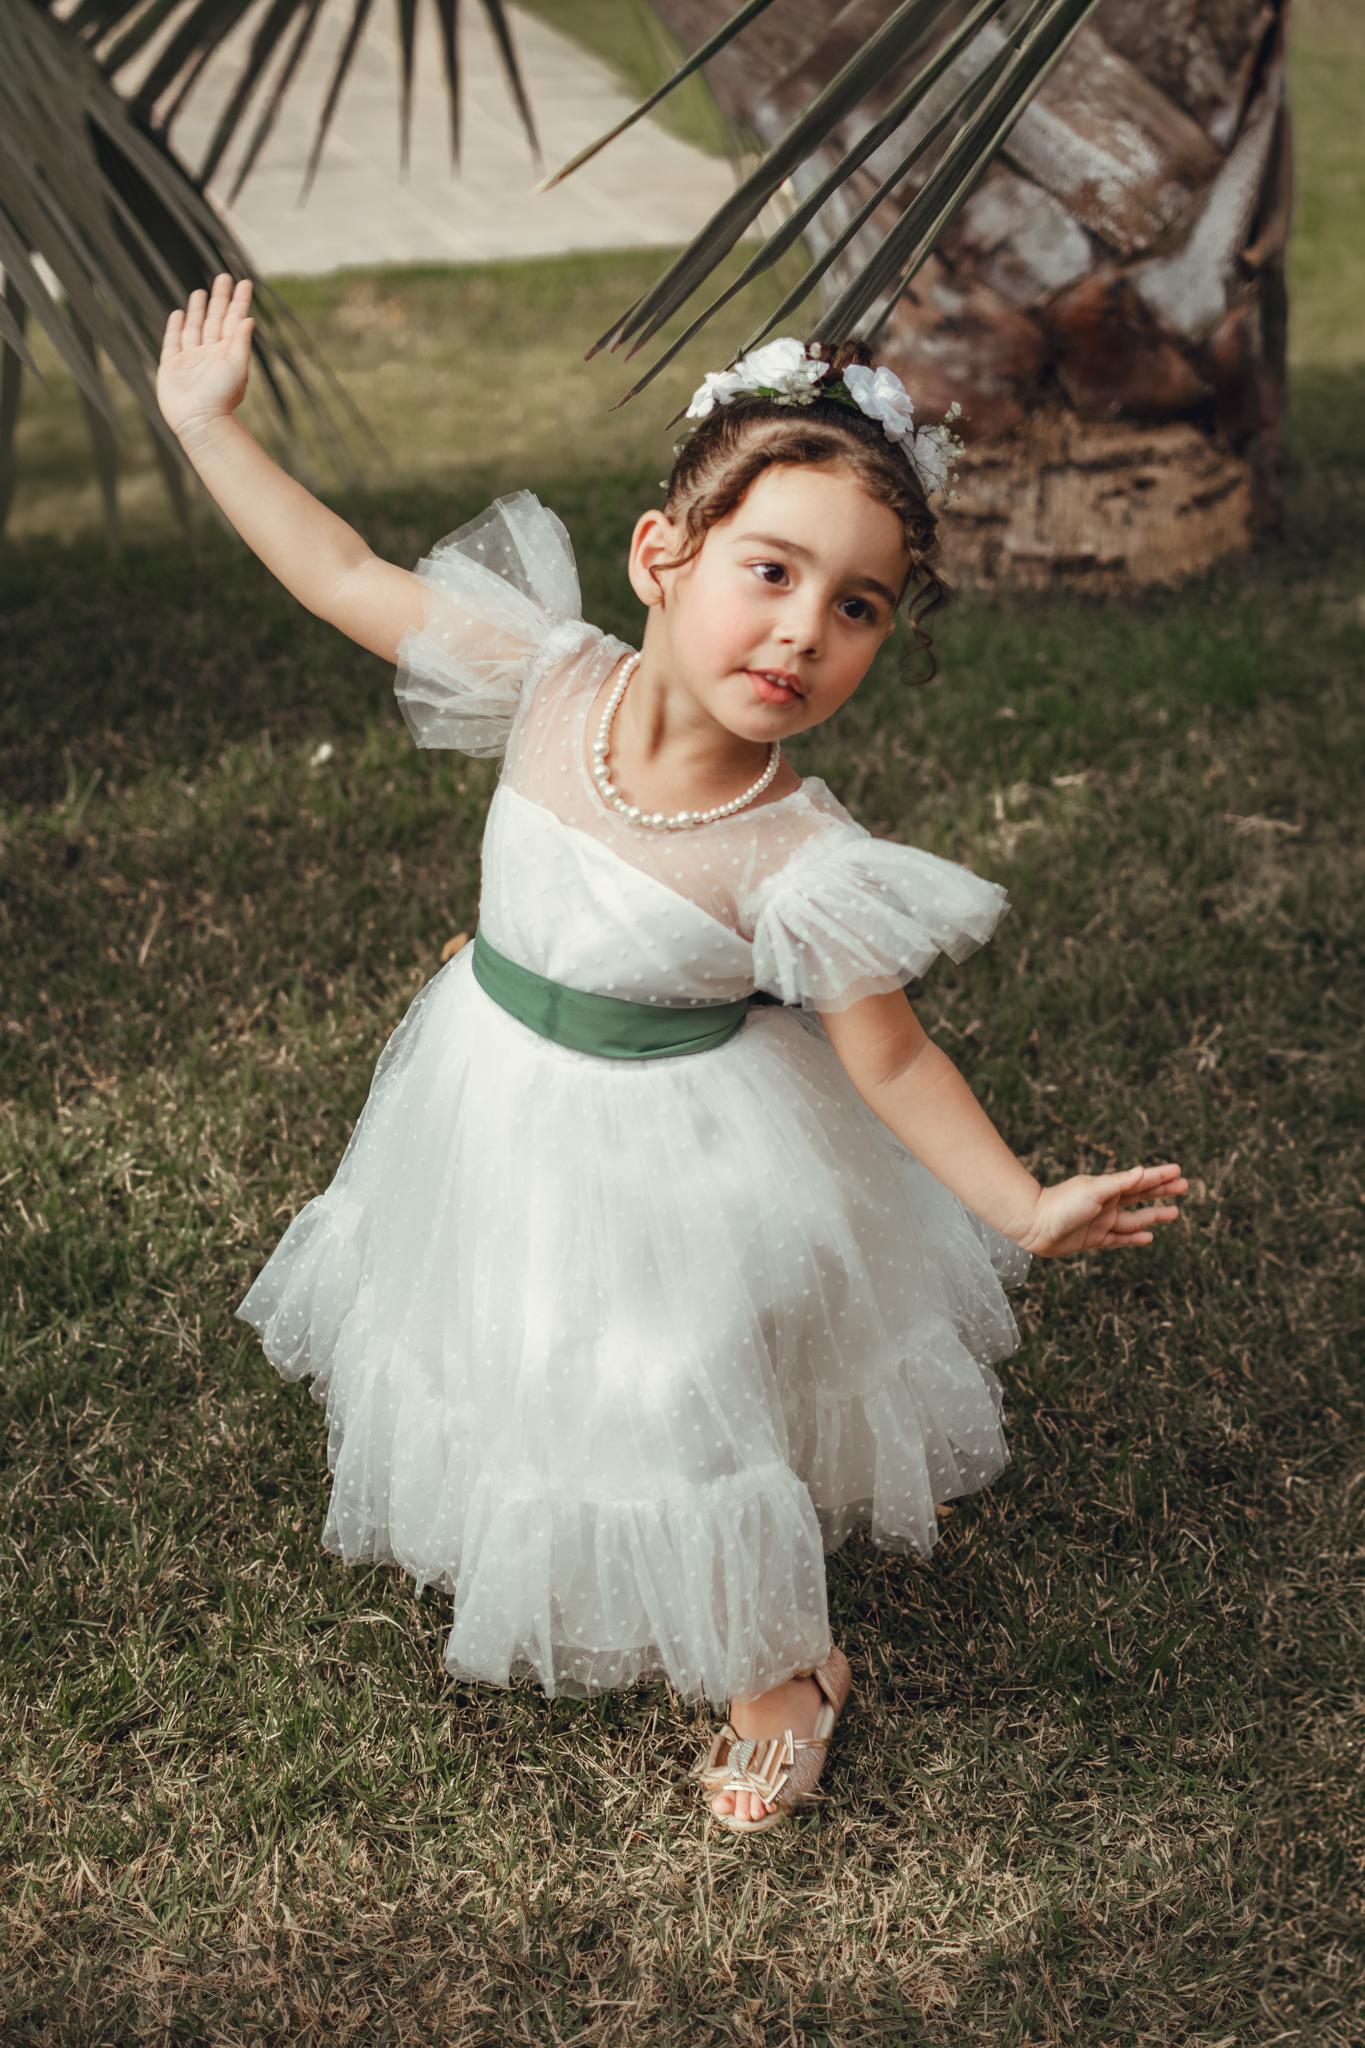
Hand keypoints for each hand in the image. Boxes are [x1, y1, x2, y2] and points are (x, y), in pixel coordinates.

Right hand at [157, 273, 254, 442]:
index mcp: (227, 352)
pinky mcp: (171, 366)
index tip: (244, 282)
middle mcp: (209, 353)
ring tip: (200, 292)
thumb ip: (241, 342)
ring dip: (197, 309)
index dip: (238, 301)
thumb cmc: (222, 397)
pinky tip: (178, 314)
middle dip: (218, 298)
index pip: (234, 320)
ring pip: (193, 327)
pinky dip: (175, 327)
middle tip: (222, 277)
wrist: (199, 420)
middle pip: (214, 319)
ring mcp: (190, 359)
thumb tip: (249, 319)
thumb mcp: (237, 367)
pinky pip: (172, 341)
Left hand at [1019, 1162, 1186, 1257]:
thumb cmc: (1061, 1204)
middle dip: (1162, 1193)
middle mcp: (1106, 1204)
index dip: (1160, 1176)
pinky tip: (1149, 1236)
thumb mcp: (1093, 1190)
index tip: (1178, 1171)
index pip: (1140, 1181)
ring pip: (1134, 1219)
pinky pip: (1121, 1238)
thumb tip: (1141, 1171)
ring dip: (1154, 1216)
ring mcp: (1101, 1221)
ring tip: (1175, 1213)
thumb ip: (1118, 1183)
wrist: (1034, 1225)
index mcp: (1107, 1188)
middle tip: (1183, 1187)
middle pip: (1141, 1197)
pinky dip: (1135, 1237)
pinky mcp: (1094, 1239)